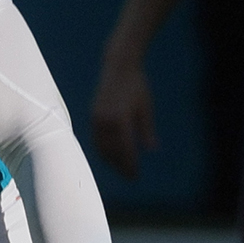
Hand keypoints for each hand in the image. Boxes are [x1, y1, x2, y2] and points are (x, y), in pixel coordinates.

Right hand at [89, 60, 156, 178]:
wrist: (119, 66)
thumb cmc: (136, 85)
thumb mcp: (145, 107)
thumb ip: (146, 130)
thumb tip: (151, 150)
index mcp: (120, 119)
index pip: (124, 149)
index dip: (129, 165)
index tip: (134, 175)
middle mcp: (106, 121)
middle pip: (111, 152)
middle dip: (119, 166)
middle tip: (129, 176)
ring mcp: (97, 118)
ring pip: (100, 147)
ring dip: (109, 161)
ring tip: (120, 168)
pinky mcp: (93, 116)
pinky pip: (96, 139)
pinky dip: (102, 150)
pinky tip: (110, 155)